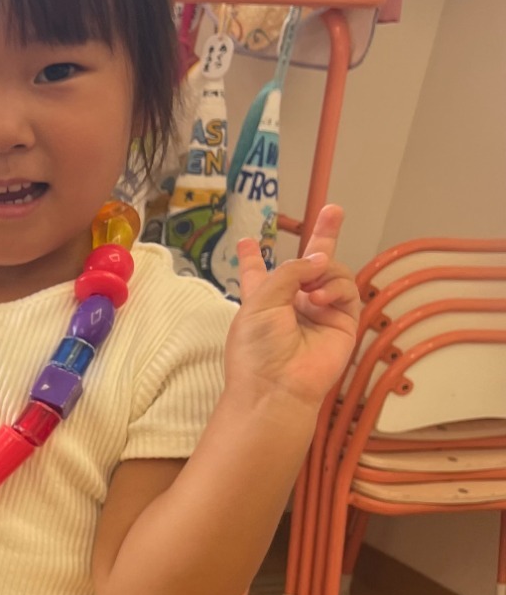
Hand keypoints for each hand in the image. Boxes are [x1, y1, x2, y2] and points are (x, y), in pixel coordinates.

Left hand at [225, 205, 361, 409]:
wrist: (278, 386)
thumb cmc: (257, 349)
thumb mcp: (259, 301)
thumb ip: (288, 272)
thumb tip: (319, 258)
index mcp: (263, 299)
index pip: (259, 273)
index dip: (254, 257)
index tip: (248, 241)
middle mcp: (292, 302)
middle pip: (310, 262)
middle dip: (323, 235)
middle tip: (333, 209)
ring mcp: (320, 310)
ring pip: (332, 271)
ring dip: (324, 271)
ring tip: (311, 290)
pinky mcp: (343, 320)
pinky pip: (347, 290)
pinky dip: (335, 287)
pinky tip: (318, 298)